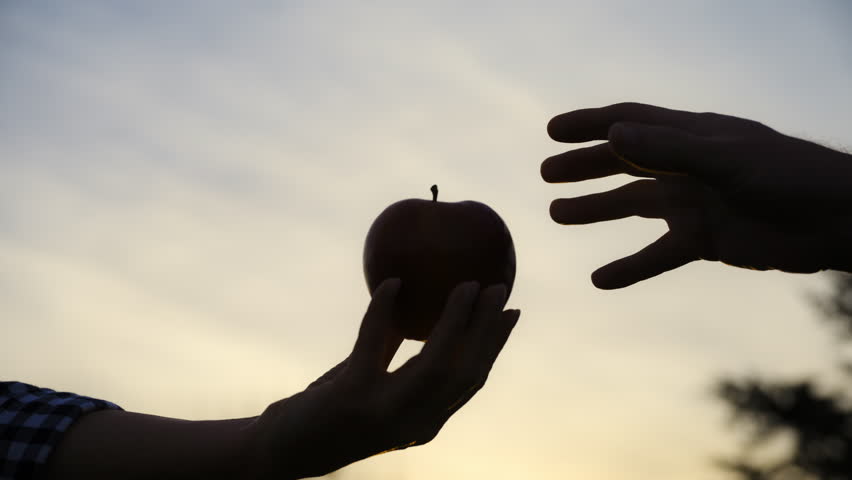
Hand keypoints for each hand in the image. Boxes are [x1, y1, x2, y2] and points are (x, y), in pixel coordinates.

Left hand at [244, 279, 519, 478]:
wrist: (282, 450)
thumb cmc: (327, 411)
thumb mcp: (369, 380)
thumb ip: (391, 352)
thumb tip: (410, 297)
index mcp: (424, 421)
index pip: (471, 380)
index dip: (495, 345)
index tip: (512, 311)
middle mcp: (414, 423)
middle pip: (466, 372)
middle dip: (488, 330)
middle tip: (499, 288)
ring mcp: (386, 413)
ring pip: (435, 363)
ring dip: (455, 321)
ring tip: (466, 285)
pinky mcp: (353, 398)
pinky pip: (375, 343)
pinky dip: (385, 310)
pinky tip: (392, 283)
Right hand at [542, 102, 851, 288]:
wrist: (834, 223)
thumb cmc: (789, 177)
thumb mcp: (725, 160)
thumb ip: (669, 147)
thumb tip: (614, 134)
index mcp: (691, 135)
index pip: (630, 121)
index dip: (589, 124)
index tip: (551, 132)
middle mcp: (686, 166)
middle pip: (624, 162)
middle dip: (584, 166)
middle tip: (546, 174)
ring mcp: (693, 203)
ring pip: (633, 205)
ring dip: (596, 210)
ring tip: (556, 215)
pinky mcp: (703, 240)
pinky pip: (657, 255)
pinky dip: (629, 267)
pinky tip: (600, 280)